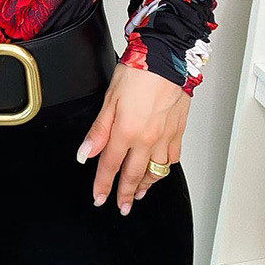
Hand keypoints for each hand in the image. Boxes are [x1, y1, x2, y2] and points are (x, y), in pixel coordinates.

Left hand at [75, 63, 189, 213]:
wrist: (167, 58)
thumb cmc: (138, 72)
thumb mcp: (110, 99)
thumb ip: (99, 130)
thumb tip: (85, 154)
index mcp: (127, 131)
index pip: (110, 166)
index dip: (103, 185)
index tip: (99, 198)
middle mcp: (148, 139)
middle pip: (134, 175)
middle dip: (125, 194)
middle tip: (121, 206)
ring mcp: (165, 136)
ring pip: (156, 171)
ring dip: (146, 185)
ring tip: (138, 193)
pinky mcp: (178, 130)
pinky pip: (173, 158)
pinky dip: (165, 168)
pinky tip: (160, 169)